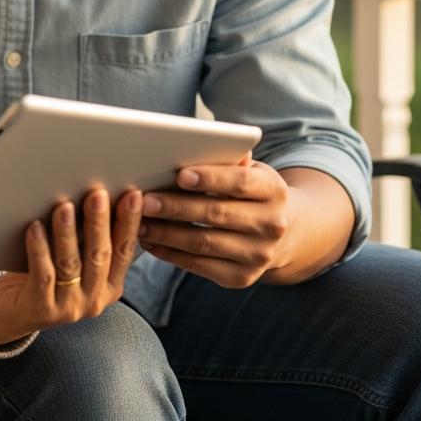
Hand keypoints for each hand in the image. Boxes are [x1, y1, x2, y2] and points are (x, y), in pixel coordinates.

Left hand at [0, 188, 142, 345]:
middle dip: (99, 223)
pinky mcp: (41, 309)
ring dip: (68, 233)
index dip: (130, 222)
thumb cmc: (50, 276)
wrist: (15, 313)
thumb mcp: (78, 260)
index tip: (133, 195)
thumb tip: (100, 195)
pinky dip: (39, 249)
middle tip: (97, 194)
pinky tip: (35, 227)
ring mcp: (69, 307)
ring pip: (70, 264)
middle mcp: (94, 299)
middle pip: (99, 255)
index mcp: (110, 286)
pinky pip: (43, 274)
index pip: (124, 250)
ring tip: (64, 207)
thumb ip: (90, 239)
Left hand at [138, 154, 292, 287]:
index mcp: (273, 190)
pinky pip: (200, 266)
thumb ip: (228, 159)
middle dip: (176, 207)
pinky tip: (150, 242)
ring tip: (139, 223)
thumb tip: (198, 142)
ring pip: (204, 243)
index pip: (240, 183)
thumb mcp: (249, 171)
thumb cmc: (250, 192)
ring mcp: (258, 255)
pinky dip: (171, 254)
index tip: (180, 175)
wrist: (281, 234)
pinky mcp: (241, 277)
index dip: (210, 178)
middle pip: (217, 214)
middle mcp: (272, 225)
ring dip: (167, 233)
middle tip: (145, 201)